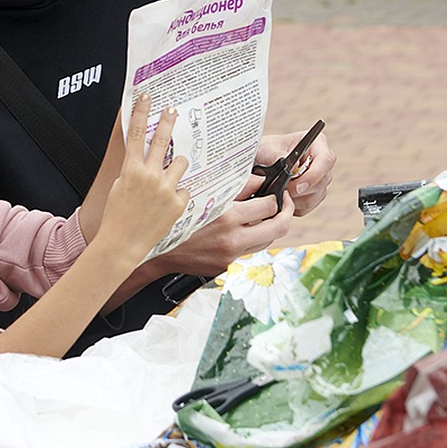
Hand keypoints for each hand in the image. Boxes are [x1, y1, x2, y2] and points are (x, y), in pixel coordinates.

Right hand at [91, 95, 188, 263]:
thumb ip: (133, 169)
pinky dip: (178, 194)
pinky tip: (169, 204)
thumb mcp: (120, 186)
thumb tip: (143, 156)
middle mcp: (149, 176)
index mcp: (131, 170)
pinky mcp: (177, 203)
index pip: (135, 133)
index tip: (147, 97)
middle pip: (161, 140)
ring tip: (172, 175)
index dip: (140, 112)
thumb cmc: (117, 218)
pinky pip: (184, 189)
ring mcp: (165, 189)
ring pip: (181, 163)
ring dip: (178, 166)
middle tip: (173, 109)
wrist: (121, 244)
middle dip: (167, 121)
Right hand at [151, 191, 288, 277]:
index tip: (279, 193)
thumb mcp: (205, 194)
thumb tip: (260, 181)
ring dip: (269, 228)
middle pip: (278, 228)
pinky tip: (245, 230)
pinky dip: (253, 239)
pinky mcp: (227, 266)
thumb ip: (236, 187)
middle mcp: (233, 239)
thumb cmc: (179, 218)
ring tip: (264, 216)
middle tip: (285, 205)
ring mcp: (231, 256)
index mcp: (228, 218)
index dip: (278, 197)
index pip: (269, 206)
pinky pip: (250, 252)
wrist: (160, 249)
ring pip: (267, 242)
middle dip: (286, 214)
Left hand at [244, 130, 334, 215]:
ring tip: (278, 191)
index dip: (314, 175)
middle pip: (322, 181)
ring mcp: (320, 180)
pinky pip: (308, 207)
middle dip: (300, 190)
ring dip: (295, 199)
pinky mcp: (315, 195)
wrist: (258, 162)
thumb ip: (278, 156)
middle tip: (281, 190)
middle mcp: (322, 162)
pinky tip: (281, 197)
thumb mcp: (265, 149)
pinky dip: (293, 205)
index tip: (297, 186)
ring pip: (315, 197)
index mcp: (316, 144)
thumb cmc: (264, 151)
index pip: (326, 160)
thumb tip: (293, 167)